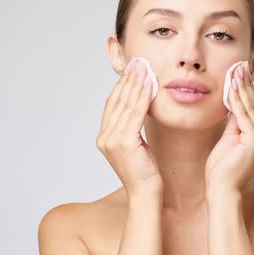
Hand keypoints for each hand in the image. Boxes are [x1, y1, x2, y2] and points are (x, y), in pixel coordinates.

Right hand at [96, 57, 162, 196]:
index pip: (112, 104)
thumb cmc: (145, 172)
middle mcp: (104, 137)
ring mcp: (112, 140)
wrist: (146, 193)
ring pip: (126, 104)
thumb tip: (139, 107)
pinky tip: (150, 84)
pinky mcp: (125, 142)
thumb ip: (131, 128)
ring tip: (144, 67)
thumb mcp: (135, 146)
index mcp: (104, 137)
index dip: (121, 85)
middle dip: (128, 79)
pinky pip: (135, 113)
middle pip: (117, 101)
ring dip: (136, 83)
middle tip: (138, 61)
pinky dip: (143, 96)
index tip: (132, 69)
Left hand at [205, 62, 253, 192]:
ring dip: (242, 89)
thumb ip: (235, 121)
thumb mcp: (229, 138)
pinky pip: (244, 116)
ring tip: (236, 72)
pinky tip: (232, 88)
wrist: (219, 188)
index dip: (248, 91)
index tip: (240, 74)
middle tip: (240, 66)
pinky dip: (237, 100)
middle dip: (247, 86)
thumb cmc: (221, 169)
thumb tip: (234, 100)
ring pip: (251, 109)